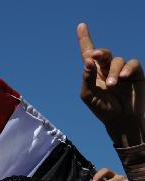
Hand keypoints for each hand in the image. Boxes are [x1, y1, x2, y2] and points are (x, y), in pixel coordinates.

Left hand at [77, 23, 143, 144]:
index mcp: (93, 72)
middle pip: (102, 53)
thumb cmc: (102, 108)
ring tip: (111, 85)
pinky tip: (122, 78)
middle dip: (99, 52)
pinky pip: (132, 64)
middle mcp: (106, 68)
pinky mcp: (135, 73)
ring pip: (116, 61)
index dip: (85, 39)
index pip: (88, 53)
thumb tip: (88, 60)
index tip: (81, 26)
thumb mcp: (88, 95)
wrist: (121, 119)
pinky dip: (126, 69)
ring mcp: (121, 70)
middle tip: (95, 56)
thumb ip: (86, 78)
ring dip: (112, 72)